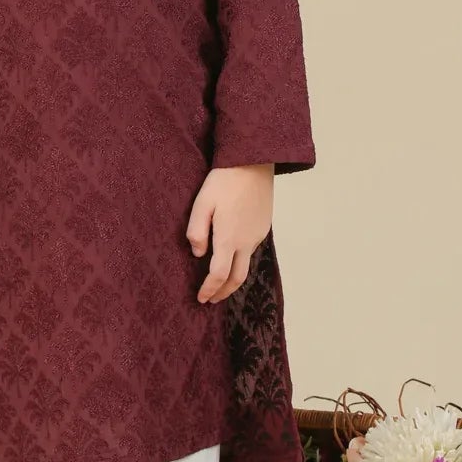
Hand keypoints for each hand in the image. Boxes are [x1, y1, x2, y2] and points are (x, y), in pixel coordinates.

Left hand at [186, 164, 273, 303]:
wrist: (253, 162)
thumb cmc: (224, 181)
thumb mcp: (202, 203)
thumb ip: (197, 232)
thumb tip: (198, 254)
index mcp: (229, 238)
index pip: (219, 275)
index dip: (209, 289)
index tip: (201, 298)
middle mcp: (247, 242)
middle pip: (237, 278)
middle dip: (224, 292)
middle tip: (212, 299)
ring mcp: (258, 235)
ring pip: (246, 264)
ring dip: (233, 278)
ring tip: (220, 281)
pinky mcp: (264, 226)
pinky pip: (252, 249)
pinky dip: (240, 260)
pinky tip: (231, 255)